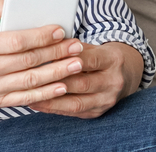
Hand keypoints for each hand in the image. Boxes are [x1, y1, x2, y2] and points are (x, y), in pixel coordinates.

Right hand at [0, 0, 85, 108]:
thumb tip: (14, 2)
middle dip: (56, 53)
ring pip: (30, 81)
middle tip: (76, 46)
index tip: (60, 30)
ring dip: (57, 73)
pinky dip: (46, 93)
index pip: (16, 41)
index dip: (40, 36)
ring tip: (76, 64)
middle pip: (27, 62)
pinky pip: (25, 98)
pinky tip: (62, 85)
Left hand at [28, 42, 143, 118]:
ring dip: (51, 99)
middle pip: (82, 83)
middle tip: (32, 79)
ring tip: (30, 95)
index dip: (69, 59)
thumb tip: (49, 44)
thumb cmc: (102, 57)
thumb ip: (74, 47)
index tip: (47, 57)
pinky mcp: (97, 112)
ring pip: (76, 102)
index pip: (90, 59)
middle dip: (56, 81)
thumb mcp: (94, 46)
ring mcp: (106, 100)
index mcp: (113, 60)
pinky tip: (38, 103)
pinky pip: (74, 112)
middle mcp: (113, 82)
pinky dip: (54, 108)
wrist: (125, 75)